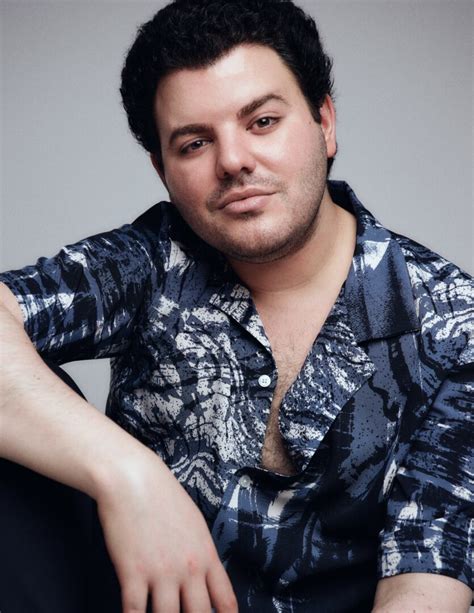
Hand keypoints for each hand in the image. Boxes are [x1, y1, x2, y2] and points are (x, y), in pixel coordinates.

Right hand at [96, 453, 237, 612]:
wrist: (133, 479)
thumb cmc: (162, 496)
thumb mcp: (194, 522)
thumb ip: (200, 552)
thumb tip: (204, 577)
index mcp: (206, 554)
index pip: (225, 600)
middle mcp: (188, 568)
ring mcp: (161, 573)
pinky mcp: (133, 574)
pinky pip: (134, 612)